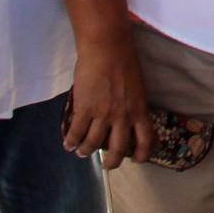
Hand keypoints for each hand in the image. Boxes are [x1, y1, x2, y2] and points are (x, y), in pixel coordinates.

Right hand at [64, 35, 153, 169]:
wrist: (107, 47)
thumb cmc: (124, 60)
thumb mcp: (137, 86)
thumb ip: (134, 103)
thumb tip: (128, 115)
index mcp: (139, 109)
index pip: (146, 139)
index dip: (142, 153)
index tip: (136, 159)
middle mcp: (123, 116)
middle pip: (118, 149)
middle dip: (111, 162)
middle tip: (106, 165)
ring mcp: (103, 114)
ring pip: (93, 143)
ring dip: (86, 151)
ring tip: (81, 153)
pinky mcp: (84, 108)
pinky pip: (76, 132)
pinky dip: (71, 141)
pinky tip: (67, 143)